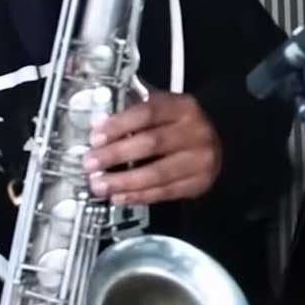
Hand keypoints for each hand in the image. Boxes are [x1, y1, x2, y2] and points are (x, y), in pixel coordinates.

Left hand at [83, 91, 221, 205]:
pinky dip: (138, 196)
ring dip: (123, 181)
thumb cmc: (177, 126)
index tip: (95, 137)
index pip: (148, 113)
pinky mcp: (199, 183)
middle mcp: (196, 132)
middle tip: (90, 164)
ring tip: (99, 186)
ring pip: (157, 173)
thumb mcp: (162, 110)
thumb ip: (134, 115)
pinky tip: (118, 196)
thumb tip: (98, 128)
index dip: (119, 125)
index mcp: (183, 107)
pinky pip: (164, 192)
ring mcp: (201, 160)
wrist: (214, 145)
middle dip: (116, 155)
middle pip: (151, 143)